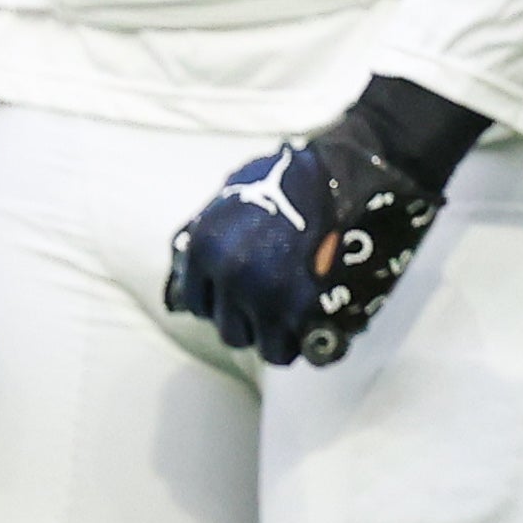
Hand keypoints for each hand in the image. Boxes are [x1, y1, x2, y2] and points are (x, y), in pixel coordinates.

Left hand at [165, 80, 475, 365]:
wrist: (343, 173)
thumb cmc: (286, 180)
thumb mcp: (228, 198)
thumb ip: (203, 238)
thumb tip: (178, 290)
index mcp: (204, 247)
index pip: (194, 302)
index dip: (219, 299)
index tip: (239, 292)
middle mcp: (227, 274)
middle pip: (223, 326)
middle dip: (245, 317)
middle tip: (269, 299)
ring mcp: (263, 293)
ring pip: (250, 342)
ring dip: (267, 332)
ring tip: (287, 312)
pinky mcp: (299, 307)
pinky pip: (283, 349)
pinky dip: (291, 343)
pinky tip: (301, 326)